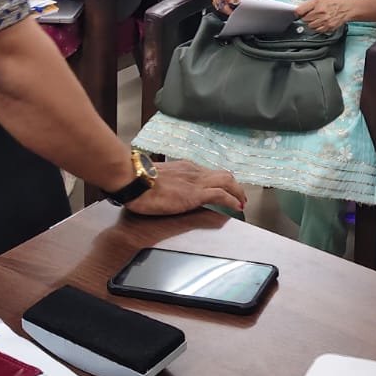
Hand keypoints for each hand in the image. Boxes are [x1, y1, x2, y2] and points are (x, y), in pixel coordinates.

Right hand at [126, 159, 246, 216]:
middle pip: (223, 175)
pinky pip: (221, 195)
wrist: (133, 181)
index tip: (225, 189)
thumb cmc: (138, 181)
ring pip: (226, 181)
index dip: (220, 181)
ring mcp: (196, 182)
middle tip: (239, 196)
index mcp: (185, 167)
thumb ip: (168, 182)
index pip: (209, 172)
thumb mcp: (158, 179)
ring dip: (237, 192)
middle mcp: (194, 171)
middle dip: (234, 186)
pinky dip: (232, 200)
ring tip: (241, 202)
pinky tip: (236, 207)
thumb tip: (167, 189)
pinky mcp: (195, 194)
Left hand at [297, 0, 355, 31]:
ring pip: (310, 26)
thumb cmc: (334, 3)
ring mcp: (324, 21)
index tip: (298, 14)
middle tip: (312, 15)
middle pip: (304, 20)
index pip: (300, 11)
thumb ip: (308, 4)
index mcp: (317, 4)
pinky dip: (318, 28)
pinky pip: (318, 30)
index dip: (298, 13)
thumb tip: (298, 11)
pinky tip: (322, 23)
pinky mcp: (328, 28)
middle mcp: (320, 13)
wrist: (346, 8)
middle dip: (307, 18)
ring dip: (312, 24)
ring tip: (318, 19)